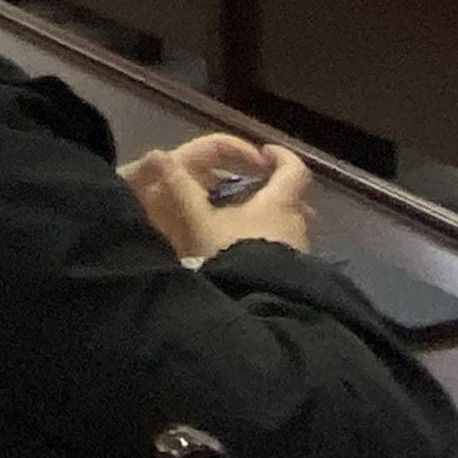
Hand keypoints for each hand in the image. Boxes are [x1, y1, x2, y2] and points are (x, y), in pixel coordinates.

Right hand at [120, 135, 312, 259]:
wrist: (255, 304)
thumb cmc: (231, 253)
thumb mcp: (200, 221)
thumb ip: (182, 189)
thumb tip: (159, 155)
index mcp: (279, 201)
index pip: (293, 168)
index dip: (280, 156)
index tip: (263, 153)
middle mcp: (297, 222)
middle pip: (292, 198)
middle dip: (271, 192)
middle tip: (246, 194)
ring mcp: (299, 250)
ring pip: (288, 226)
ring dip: (270, 221)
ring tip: (241, 227)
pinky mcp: (295, 272)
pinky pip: (285, 249)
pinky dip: (270, 244)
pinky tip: (247, 255)